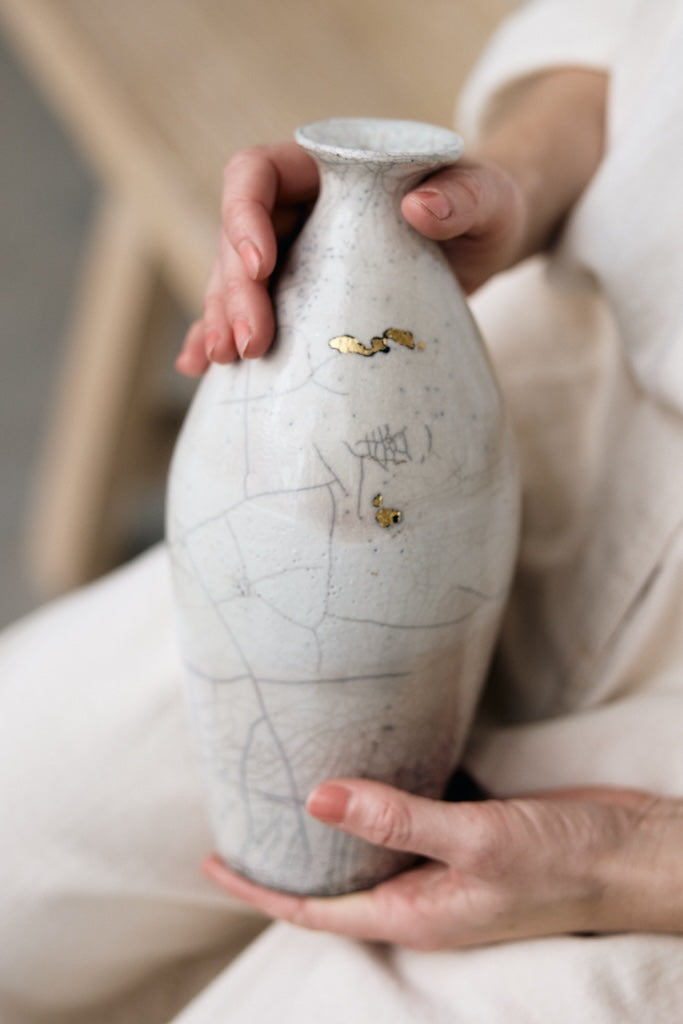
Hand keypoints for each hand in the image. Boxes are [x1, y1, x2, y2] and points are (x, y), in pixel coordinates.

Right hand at [176, 70, 605, 376]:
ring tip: (227, 360)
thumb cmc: (487, 209)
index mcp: (324, 168)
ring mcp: (294, 258)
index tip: (261, 263)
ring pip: (234, 283)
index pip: (257, 175)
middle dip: (234, 290)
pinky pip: (250, 315)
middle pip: (237, 239)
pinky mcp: (299, 299)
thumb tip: (420, 206)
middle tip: (250, 343)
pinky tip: (202, 367)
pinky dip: (221, 337)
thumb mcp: (489, 199)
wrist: (484, 248)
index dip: (245, 214)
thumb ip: (465, 196)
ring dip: (223, 320)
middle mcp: (298, 211)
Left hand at [202, 778, 680, 949]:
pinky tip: (367, 759)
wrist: (630, 854)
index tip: (215, 860)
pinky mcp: (467, 833)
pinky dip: (382, 795)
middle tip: (244, 810)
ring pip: (371, 846)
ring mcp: (445, 864)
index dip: (260, 890)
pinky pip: (410, 818)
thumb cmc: (562, 864)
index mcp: (414, 912)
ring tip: (289, 781)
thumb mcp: (476, 841)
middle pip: (336, 880)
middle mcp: (421, 892)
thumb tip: (318, 798)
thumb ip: (397, 820)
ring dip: (334, 823)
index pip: (315, 910)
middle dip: (287, 856)